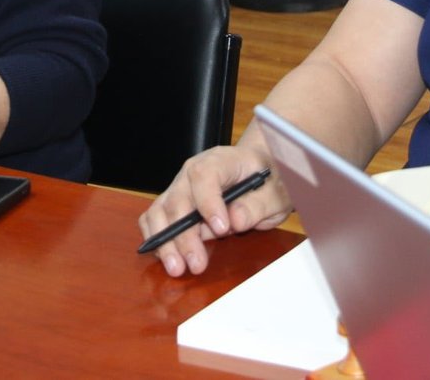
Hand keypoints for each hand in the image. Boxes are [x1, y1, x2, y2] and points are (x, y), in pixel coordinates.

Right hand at [138, 144, 292, 277]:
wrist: (259, 172)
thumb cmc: (267, 181)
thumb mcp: (274, 194)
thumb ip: (256, 206)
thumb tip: (234, 220)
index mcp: (220, 161)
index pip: (204, 175)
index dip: (209, 202)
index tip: (221, 229)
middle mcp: (192, 172)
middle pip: (178, 199)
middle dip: (184, 235)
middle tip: (196, 264)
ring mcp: (180, 188)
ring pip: (160, 211)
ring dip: (165, 241)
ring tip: (176, 267)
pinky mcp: (174, 204)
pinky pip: (155, 219)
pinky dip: (156, 238)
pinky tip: (166, 258)